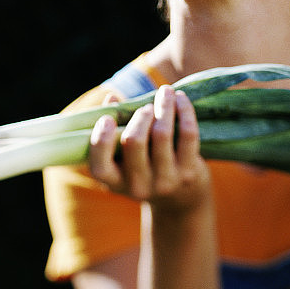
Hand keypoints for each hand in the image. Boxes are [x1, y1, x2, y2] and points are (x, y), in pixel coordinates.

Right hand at [89, 85, 210, 209]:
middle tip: (146, 106)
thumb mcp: (125, 156)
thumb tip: (111, 98)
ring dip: (163, 106)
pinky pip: (188, 135)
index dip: (101, 141)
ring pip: (162, 134)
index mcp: (114, 182)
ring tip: (165, 92)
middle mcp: (138, 186)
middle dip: (140, 116)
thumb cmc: (144, 165)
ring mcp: (165, 182)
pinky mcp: (189, 173)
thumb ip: (115, 128)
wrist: (180, 196)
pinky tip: (181, 98)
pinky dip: (184, 111)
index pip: (101, 167)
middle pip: (134, 142)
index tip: (106, 118)